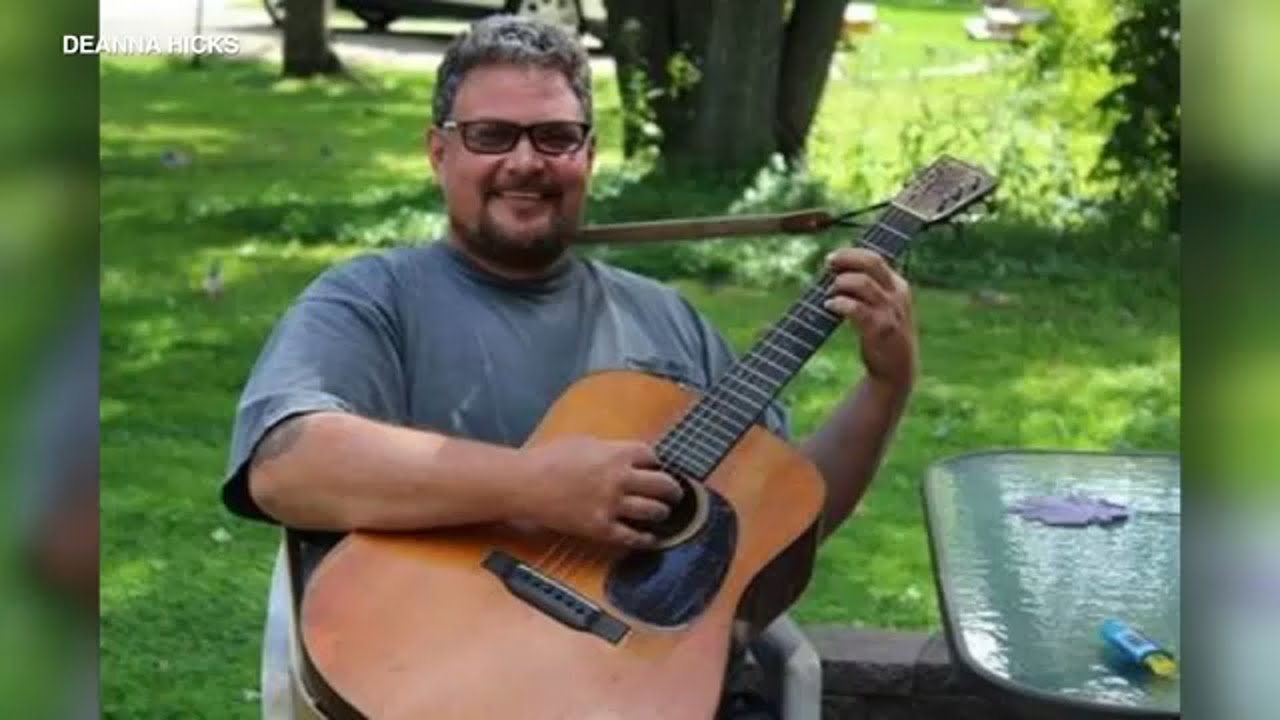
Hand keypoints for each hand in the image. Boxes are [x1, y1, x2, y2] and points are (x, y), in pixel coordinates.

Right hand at [519, 436, 683, 547]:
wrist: (526, 483)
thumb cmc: (550, 458)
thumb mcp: (585, 441)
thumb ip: (611, 449)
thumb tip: (628, 456)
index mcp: (617, 453)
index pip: (653, 456)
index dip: (658, 463)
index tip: (658, 468)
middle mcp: (621, 478)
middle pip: (663, 484)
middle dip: (672, 489)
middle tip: (674, 493)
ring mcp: (613, 505)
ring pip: (654, 511)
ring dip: (662, 512)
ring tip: (662, 513)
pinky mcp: (601, 528)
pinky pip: (633, 537)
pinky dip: (646, 539)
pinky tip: (651, 539)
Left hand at [823, 248, 917, 389]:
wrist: (897, 370)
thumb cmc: (884, 335)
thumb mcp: (885, 307)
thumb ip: (870, 289)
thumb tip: (835, 270)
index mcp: (898, 286)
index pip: (875, 258)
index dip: (851, 254)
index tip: (832, 258)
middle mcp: (897, 295)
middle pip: (872, 263)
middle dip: (846, 259)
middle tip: (827, 264)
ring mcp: (890, 311)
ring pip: (862, 283)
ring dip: (840, 284)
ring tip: (829, 294)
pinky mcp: (880, 328)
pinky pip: (855, 308)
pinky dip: (839, 303)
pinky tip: (829, 306)